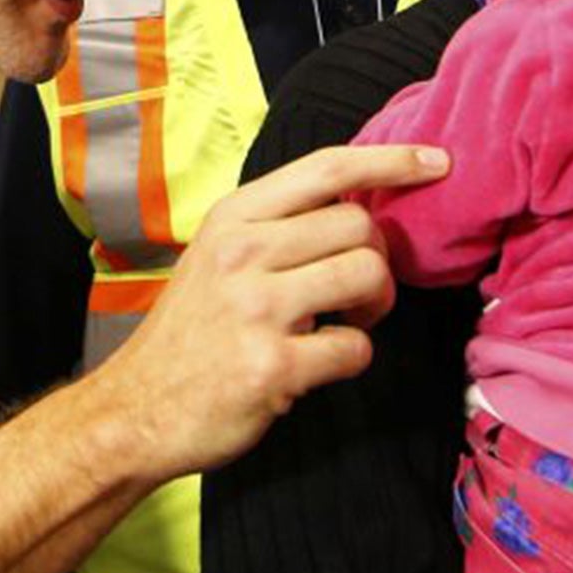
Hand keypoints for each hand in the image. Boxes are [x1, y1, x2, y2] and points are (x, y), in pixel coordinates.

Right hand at [97, 144, 448, 480]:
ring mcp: (256, 308)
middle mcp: (242, 253)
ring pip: (368, 276)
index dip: (391, 161)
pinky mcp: (273, 365)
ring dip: (374, 306)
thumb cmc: (190, 334)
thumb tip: (356, 206)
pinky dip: (352, 358)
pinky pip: (357, 349)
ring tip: (345, 324)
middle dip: (376, 261)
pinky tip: (317, 365)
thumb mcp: (215, 256)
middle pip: (359, 226)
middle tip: (356, 295)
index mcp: (232, 218)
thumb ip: (275, 227)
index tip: (438, 162)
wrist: (135, 411)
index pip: (327, 168)